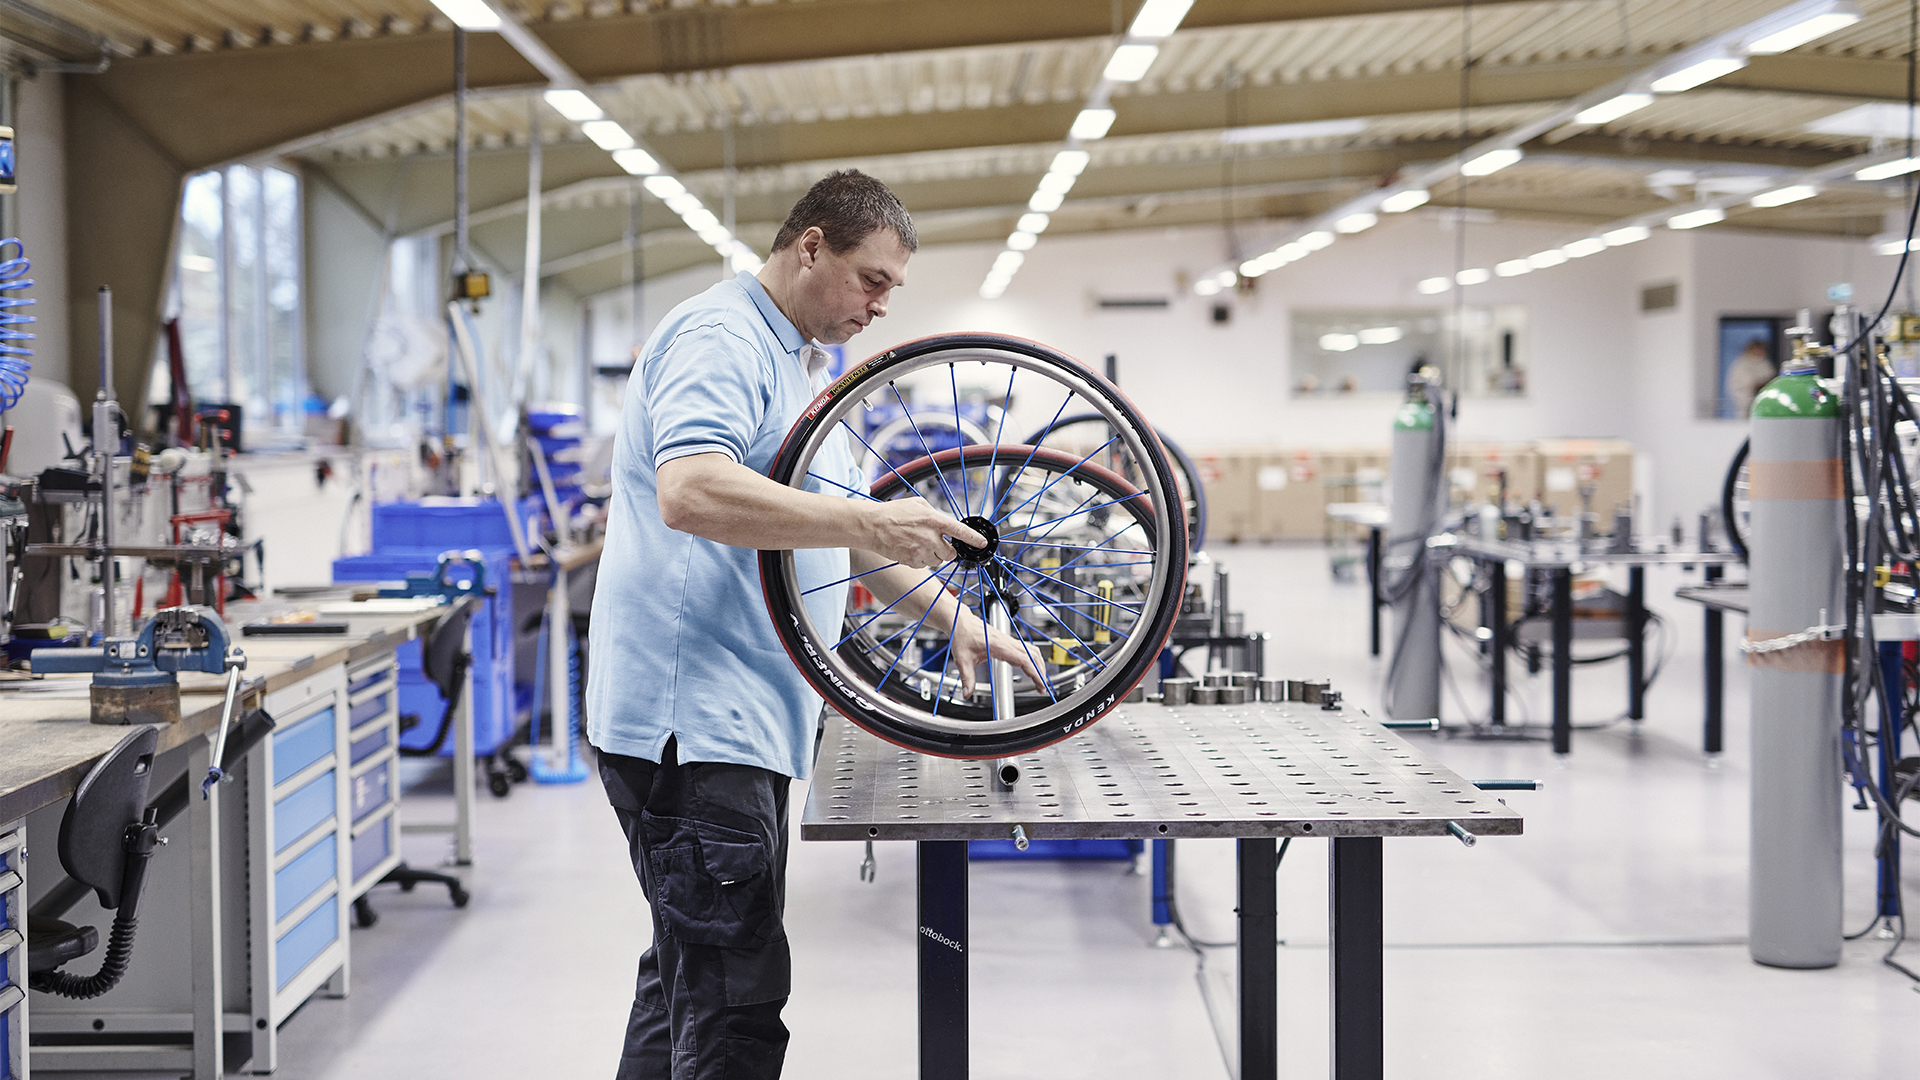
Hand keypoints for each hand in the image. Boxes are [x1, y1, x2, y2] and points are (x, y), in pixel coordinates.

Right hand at [864, 497, 985, 568]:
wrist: (872, 526)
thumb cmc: (893, 513)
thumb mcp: (918, 504)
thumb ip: (935, 514)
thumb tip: (944, 522)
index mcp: (934, 520)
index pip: (960, 532)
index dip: (974, 539)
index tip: (982, 543)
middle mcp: (930, 537)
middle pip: (950, 553)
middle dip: (947, 550)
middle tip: (937, 543)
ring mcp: (921, 551)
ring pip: (938, 561)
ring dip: (933, 555)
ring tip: (919, 544)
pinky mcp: (912, 561)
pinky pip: (924, 565)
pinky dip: (920, 559)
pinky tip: (910, 549)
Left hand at [950, 608, 1045, 698]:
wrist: (961, 622)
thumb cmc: (962, 636)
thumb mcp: (962, 659)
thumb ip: (967, 678)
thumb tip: (968, 693)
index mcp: (999, 646)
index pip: (1024, 660)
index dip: (1035, 673)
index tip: (1040, 684)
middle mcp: (1007, 642)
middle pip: (1033, 656)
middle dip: (1041, 672)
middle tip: (1042, 688)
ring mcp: (1009, 640)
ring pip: (1032, 651)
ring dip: (1039, 664)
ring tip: (1040, 679)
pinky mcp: (1008, 640)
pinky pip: (1026, 648)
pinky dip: (1033, 658)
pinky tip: (1032, 667)